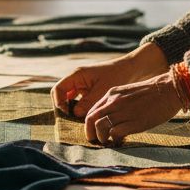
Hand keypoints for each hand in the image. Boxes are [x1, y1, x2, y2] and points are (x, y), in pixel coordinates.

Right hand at [51, 42, 167, 117]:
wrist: (132, 69)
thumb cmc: (117, 76)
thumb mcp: (102, 91)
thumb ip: (87, 102)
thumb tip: (74, 114)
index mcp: (77, 75)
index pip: (58, 89)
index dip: (59, 102)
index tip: (67, 114)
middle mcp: (77, 79)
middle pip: (62, 95)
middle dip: (64, 107)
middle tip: (72, 120)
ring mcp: (83, 85)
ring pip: (70, 99)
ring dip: (73, 109)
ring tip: (81, 121)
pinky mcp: (89, 90)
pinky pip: (79, 101)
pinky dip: (81, 109)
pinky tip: (88, 117)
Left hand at [84, 71, 183, 146]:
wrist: (169, 89)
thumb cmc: (152, 94)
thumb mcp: (129, 93)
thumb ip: (117, 103)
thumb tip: (110, 119)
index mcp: (112, 94)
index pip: (92, 111)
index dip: (89, 125)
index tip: (94, 132)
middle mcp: (114, 102)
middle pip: (91, 120)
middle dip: (90, 134)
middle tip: (96, 141)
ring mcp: (123, 112)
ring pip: (99, 127)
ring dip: (102, 138)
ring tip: (109, 142)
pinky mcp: (133, 122)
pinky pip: (114, 134)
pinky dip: (115, 140)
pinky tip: (121, 141)